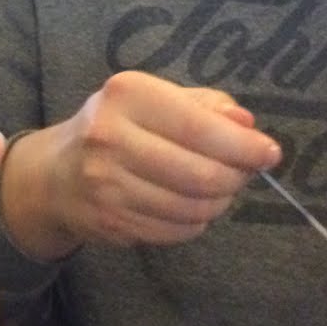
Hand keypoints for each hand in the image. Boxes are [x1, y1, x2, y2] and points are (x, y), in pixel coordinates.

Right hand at [1, 70, 281, 259]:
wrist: (56, 174)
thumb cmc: (117, 126)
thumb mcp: (155, 99)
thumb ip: (204, 105)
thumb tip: (246, 124)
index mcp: (126, 95)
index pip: (199, 126)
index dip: (243, 145)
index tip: (270, 152)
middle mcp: (110, 137)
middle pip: (201, 173)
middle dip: (235, 177)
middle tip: (243, 173)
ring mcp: (107, 185)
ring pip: (193, 207)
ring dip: (218, 201)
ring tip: (216, 188)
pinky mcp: (111, 221)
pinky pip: (177, 231)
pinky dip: (195, 222)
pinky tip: (189, 206)